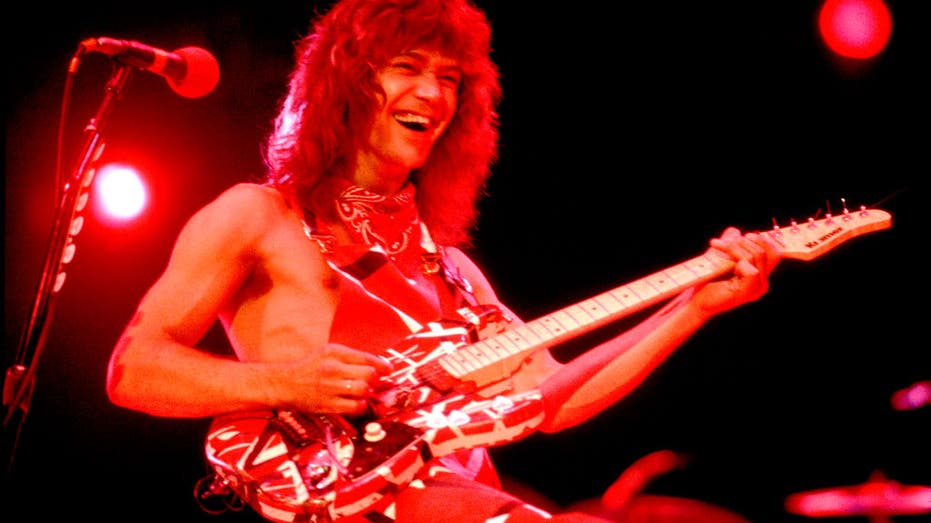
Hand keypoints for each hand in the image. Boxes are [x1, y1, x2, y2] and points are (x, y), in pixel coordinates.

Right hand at [276, 343, 392, 414]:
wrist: (285, 383)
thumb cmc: (310, 367)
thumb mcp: (328, 353)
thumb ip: (351, 357)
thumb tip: (377, 365)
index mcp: (334, 352)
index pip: (366, 358)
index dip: (382, 365)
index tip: (388, 369)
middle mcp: (332, 368)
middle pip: (368, 374)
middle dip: (375, 380)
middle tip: (373, 382)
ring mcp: (330, 387)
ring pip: (363, 390)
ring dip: (368, 393)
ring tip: (363, 392)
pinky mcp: (327, 404)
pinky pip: (354, 407)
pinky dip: (360, 406)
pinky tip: (356, 402)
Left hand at [691, 227, 780, 317]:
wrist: (696, 301)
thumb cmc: (708, 281)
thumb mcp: (720, 258)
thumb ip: (730, 244)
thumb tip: (734, 230)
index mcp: (759, 275)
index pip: (774, 253)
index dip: (760, 240)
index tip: (740, 236)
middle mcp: (762, 283)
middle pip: (765, 252)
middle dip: (743, 241)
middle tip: (721, 242)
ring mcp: (756, 289)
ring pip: (756, 257)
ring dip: (734, 247)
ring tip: (715, 246)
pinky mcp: (748, 292)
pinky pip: (751, 270)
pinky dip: (737, 260)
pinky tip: (724, 264)